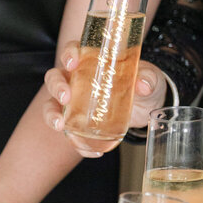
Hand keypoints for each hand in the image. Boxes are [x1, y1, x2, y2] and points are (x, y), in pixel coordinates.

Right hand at [41, 42, 166, 156]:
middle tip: (65, 97)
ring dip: (51, 115)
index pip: (73, 51)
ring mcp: (73, 102)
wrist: (146, 108)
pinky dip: (76, 143)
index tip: (73, 62)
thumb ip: (149, 78)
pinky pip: (69, 133)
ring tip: (60, 126)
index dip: (69, 54)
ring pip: (51, 104)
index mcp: (92, 61)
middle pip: (54, 78)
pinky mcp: (77, 122)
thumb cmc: (143, 85)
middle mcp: (76, 80)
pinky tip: (91, 150)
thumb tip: (143, 85)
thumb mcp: (151, 79)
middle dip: (56, 87)